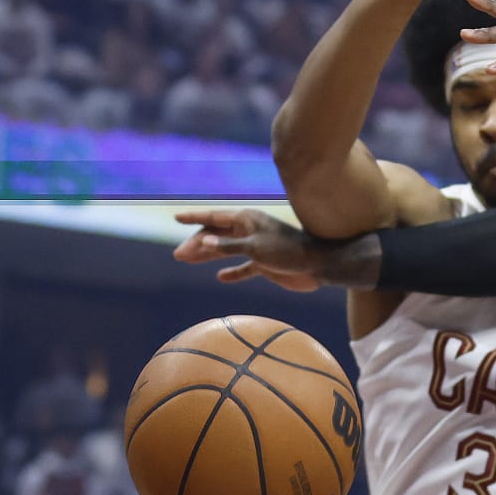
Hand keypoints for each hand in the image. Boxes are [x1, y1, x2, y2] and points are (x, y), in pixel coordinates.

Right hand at [173, 209, 326, 291]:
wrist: (318, 265)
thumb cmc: (288, 252)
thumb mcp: (255, 248)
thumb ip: (229, 246)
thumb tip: (203, 241)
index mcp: (246, 220)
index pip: (214, 218)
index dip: (195, 218)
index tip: (177, 217)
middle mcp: (249, 231)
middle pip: (216, 235)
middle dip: (196, 243)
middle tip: (178, 255)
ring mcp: (256, 247)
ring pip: (225, 249)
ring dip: (207, 255)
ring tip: (187, 260)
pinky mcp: (264, 264)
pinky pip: (243, 267)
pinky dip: (233, 271)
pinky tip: (222, 277)